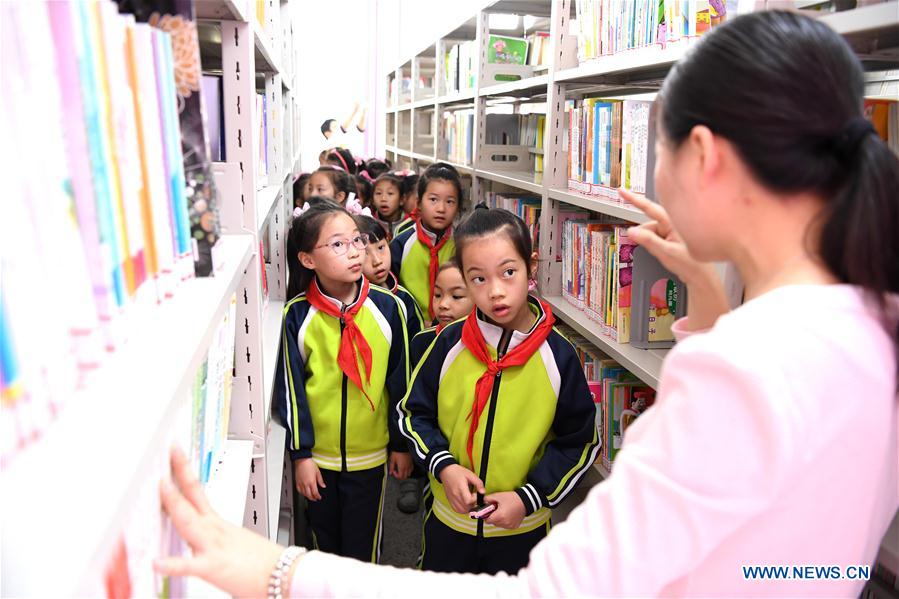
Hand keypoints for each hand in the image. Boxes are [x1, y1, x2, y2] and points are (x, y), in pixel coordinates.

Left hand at [154, 447, 283, 597]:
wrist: (285, 574)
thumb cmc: (262, 562)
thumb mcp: (235, 541)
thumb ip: (215, 536)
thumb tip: (200, 535)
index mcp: (217, 522)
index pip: (196, 490)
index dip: (183, 470)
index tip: (173, 453)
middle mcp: (213, 529)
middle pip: (192, 496)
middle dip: (177, 474)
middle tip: (167, 454)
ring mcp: (212, 546)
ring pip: (188, 521)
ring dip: (174, 503)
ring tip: (161, 487)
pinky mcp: (212, 568)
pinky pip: (189, 566)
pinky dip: (172, 565)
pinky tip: (157, 563)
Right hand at [294, 458, 325, 500]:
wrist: (302, 460)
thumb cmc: (309, 464)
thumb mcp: (318, 472)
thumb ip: (320, 480)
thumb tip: (323, 486)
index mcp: (312, 482)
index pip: (315, 492)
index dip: (317, 496)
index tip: (319, 497)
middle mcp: (305, 484)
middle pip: (309, 495)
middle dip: (313, 498)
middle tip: (315, 499)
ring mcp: (300, 483)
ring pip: (303, 493)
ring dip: (307, 496)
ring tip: (310, 497)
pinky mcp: (297, 481)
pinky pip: (299, 490)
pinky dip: (301, 493)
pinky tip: (303, 493)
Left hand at [389, 451, 412, 478]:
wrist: (403, 446)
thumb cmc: (397, 452)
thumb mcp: (392, 459)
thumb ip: (391, 467)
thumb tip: (390, 472)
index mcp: (401, 467)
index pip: (400, 476)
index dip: (396, 476)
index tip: (394, 471)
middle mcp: (406, 467)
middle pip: (405, 477)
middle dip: (400, 476)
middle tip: (397, 472)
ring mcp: (410, 465)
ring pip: (409, 474)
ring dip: (405, 474)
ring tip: (401, 470)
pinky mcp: (412, 462)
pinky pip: (412, 469)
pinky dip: (409, 470)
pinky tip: (406, 468)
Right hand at [438, 464, 483, 513]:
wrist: (446, 472)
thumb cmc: (458, 472)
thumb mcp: (470, 474)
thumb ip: (478, 483)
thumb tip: (483, 492)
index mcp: (460, 488)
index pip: (468, 501)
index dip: (475, 499)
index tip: (476, 494)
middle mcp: (455, 495)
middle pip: (466, 507)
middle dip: (473, 504)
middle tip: (473, 497)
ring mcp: (452, 499)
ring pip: (462, 510)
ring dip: (468, 508)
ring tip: (470, 500)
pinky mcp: (450, 501)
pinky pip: (457, 510)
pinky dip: (462, 509)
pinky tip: (465, 504)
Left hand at [483, 491, 525, 528]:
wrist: (525, 501)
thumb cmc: (512, 498)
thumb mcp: (498, 496)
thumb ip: (487, 499)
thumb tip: (481, 502)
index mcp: (500, 516)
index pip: (487, 520)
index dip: (486, 515)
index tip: (488, 511)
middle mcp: (505, 523)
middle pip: (493, 523)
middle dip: (492, 516)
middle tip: (496, 509)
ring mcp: (510, 526)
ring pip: (499, 525)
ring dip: (498, 519)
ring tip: (503, 511)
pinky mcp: (514, 527)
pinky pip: (505, 525)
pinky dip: (504, 521)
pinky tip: (508, 514)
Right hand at [620, 189, 715, 285]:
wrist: (701, 276)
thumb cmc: (691, 264)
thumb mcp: (666, 252)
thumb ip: (648, 241)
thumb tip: (631, 231)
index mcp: (673, 222)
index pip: (650, 208)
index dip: (634, 199)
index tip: (622, 192)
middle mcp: (672, 223)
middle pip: (649, 224)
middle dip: (645, 236)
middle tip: (654, 250)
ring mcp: (672, 230)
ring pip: (651, 232)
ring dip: (651, 242)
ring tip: (664, 253)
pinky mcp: (671, 236)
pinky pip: (656, 237)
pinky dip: (655, 244)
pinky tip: (663, 252)